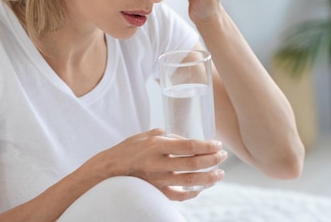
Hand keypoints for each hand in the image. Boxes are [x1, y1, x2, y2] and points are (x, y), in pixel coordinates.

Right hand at [88, 128, 226, 200]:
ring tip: (220, 174)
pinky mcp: (156, 192)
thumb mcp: (147, 134)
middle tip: (222, 156)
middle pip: (193, 164)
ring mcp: (157, 180)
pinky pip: (179, 196)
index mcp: (157, 145)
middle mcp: (158, 163)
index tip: (218, 144)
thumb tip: (188, 139)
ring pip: (190, 182)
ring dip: (209, 178)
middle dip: (212, 160)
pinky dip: (193, 193)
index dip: (207, 146)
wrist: (107, 170)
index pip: (189, 146)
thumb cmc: (128, 149)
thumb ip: (168, 135)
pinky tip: (202, 188)